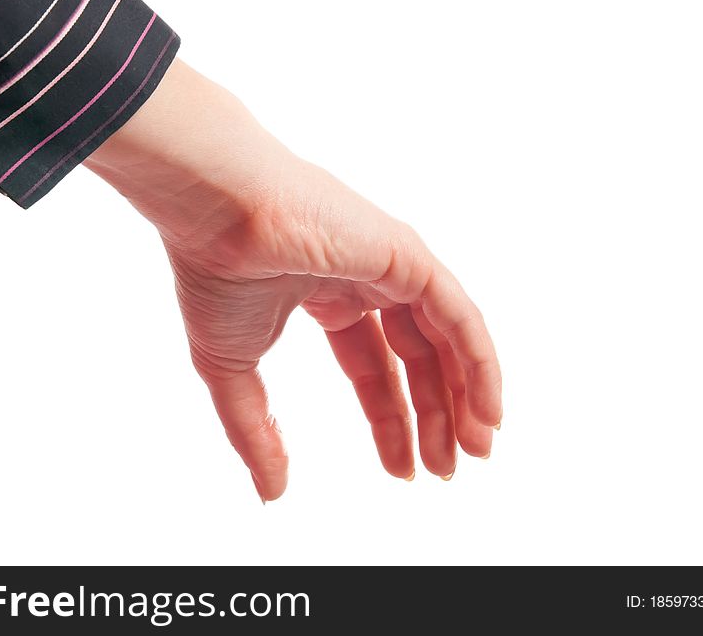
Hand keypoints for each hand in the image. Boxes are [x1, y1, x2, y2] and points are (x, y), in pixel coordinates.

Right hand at [85, 60, 501, 500]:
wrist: (216, 211)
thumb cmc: (215, 273)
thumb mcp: (232, 370)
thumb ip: (255, 431)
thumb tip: (272, 492)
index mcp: (327, 296)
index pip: (373, 367)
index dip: (389, 420)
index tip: (403, 469)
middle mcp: (367, 280)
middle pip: (416, 358)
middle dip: (433, 415)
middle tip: (446, 470)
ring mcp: (391, 265)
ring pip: (447, 337)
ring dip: (466, 393)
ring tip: (476, 449)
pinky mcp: (408, 255)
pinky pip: (459, 315)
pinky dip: (479, 360)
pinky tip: (487, 408)